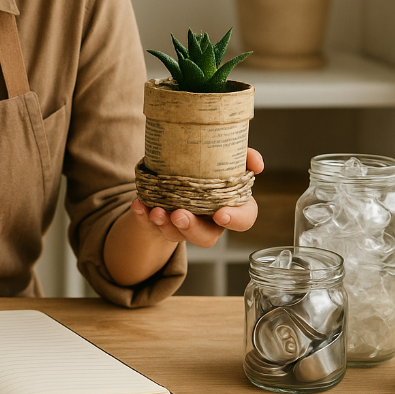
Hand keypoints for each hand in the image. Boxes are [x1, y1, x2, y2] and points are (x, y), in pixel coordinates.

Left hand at [130, 148, 264, 247]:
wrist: (176, 175)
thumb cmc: (207, 169)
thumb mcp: (225, 158)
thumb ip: (242, 156)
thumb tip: (255, 162)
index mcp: (230, 206)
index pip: (243, 220)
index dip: (236, 220)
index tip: (221, 214)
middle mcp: (207, 222)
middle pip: (206, 237)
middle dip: (192, 228)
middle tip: (180, 215)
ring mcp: (182, 226)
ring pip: (176, 235)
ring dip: (165, 225)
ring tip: (156, 211)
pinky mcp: (159, 223)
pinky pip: (149, 225)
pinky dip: (143, 215)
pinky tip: (139, 204)